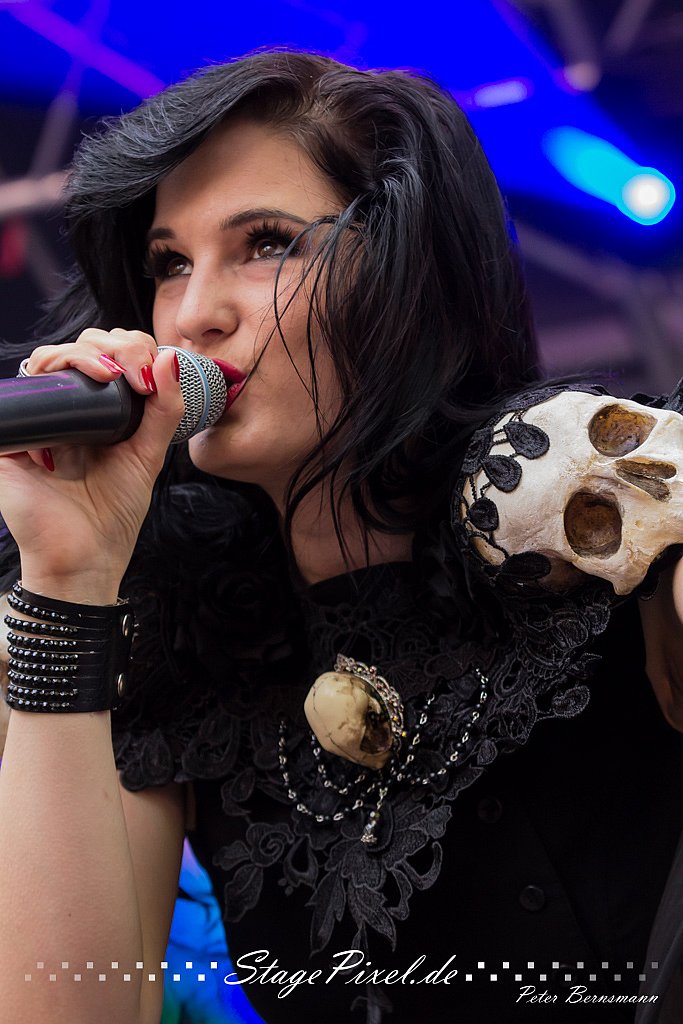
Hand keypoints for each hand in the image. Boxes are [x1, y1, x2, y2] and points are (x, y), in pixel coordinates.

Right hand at [0, 329, 183, 601]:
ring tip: (108, 376)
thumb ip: (164, 409)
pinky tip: (74, 399)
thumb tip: (171, 359)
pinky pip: (18, 396)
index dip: (131, 347)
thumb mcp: (148, 455)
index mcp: (97, 409)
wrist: (85, 557)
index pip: (109, 353)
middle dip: (113, 345)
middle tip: (135, 375)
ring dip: (81, 355)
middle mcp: (64, 408)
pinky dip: (45, 386)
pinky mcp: (9, 438)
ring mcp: (36, 420)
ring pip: (47, 359)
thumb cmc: (114, 513)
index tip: (153, 374)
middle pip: (79, 346)